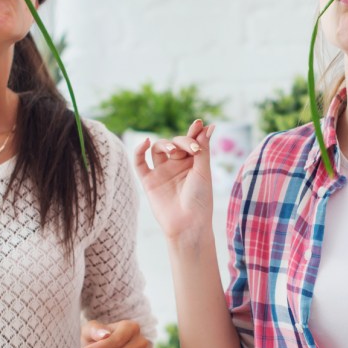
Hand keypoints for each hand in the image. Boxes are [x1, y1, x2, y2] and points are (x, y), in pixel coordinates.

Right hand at [134, 120, 215, 244]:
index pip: (191, 142)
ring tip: (172, 150)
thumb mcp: (203, 171)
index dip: (194, 132)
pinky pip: (139, 162)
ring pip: (157, 149)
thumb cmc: (200, 199)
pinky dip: (139, 151)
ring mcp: (162, 172)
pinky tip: (145, 142)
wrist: (188, 224)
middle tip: (191, 149)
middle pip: (175, 143)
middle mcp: (177, 166)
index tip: (199, 123)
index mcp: (193, 164)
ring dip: (164, 144)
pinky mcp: (148, 181)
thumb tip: (208, 126)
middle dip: (182, 141)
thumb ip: (202, 148)